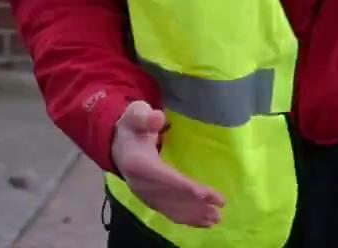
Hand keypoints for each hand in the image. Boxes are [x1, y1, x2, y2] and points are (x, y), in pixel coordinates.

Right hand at [110, 101, 224, 227]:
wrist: (118, 143)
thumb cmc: (132, 127)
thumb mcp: (136, 115)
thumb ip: (145, 117)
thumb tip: (158, 119)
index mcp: (139, 164)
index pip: (165, 179)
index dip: (185, 187)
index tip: (206, 194)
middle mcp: (140, 184)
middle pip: (170, 198)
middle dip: (194, 205)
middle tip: (219, 211)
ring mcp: (145, 194)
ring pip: (170, 208)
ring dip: (192, 215)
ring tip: (215, 220)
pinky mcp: (150, 199)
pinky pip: (167, 211)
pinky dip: (184, 218)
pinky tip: (201, 222)